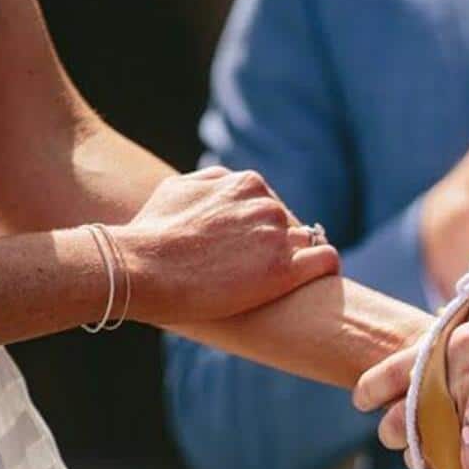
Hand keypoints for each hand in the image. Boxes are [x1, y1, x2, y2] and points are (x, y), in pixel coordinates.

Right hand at [114, 166, 338, 325]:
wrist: (142, 267)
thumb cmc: (151, 233)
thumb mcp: (176, 189)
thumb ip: (208, 182)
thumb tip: (224, 182)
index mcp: (246, 183)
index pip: (271, 205)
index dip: (263, 231)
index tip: (253, 252)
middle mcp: (267, 205)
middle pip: (291, 227)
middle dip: (280, 247)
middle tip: (262, 274)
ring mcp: (277, 237)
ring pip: (308, 245)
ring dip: (299, 262)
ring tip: (287, 286)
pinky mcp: (284, 271)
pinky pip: (326, 261)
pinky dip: (325, 269)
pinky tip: (318, 285)